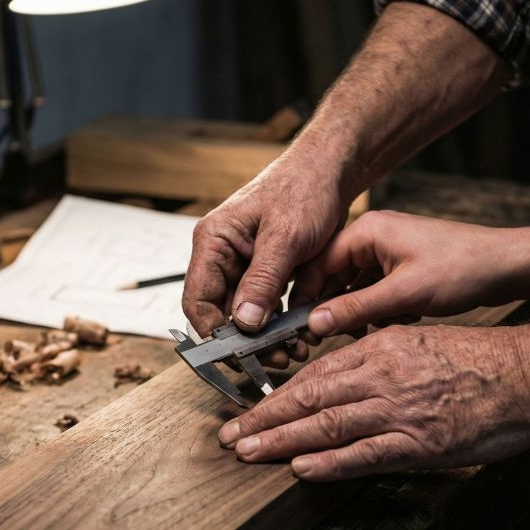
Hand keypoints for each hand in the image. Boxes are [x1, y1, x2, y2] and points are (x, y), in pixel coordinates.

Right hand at [183, 158, 348, 345]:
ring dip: (267, 336)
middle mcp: (223, 256)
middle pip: (221, 313)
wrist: (331, 170)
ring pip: (246, 314)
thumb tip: (243, 323)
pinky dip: (282, 322)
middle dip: (247, 341)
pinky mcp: (267, 270)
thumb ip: (262, 281)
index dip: (214, 333)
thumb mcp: (284, 238)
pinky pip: (267, 305)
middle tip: (276, 359)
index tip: (240, 355)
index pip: (198, 300)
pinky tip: (300, 334)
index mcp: (213, 243)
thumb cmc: (304, 189)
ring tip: (294, 351)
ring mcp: (245, 264)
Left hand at [217, 324, 529, 480]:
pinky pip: (364, 453)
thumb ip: (380, 359)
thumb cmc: (482, 358)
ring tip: (248, 452)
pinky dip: (329, 461)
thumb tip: (343, 380)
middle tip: (230, 435)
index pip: (315, 371)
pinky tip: (301, 468)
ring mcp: (399, 408)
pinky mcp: (420, 441)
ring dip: (281, 440)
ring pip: (325, 423)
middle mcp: (381, 373)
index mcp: (381, 346)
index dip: (277, 393)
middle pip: (308, 396)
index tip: (250, 408)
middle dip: (263, 418)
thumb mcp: (420, 342)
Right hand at [291, 211, 529, 336]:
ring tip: (380, 325)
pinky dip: (381, 308)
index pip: (317, 264)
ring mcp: (388, 251)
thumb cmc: (461, 269)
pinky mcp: (402, 266)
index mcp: (367, 231)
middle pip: (334, 276)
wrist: (508, 266)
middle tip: (338, 335)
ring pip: (354, 287)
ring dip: (362, 311)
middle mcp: (373, 236)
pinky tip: (401, 317)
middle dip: (338, 307)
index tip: (301, 328)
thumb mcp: (403, 295)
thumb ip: (355, 309)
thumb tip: (314, 323)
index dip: (307, 297)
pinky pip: (375, 290)